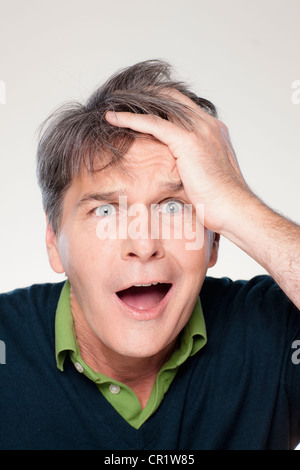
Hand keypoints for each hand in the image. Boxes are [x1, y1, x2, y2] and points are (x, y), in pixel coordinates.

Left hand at [105, 90, 252, 233]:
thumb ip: (193, 163)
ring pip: (161, 105)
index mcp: (213, 130)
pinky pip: (153, 123)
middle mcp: (208, 124)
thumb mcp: (206, 174)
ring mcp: (200, 130)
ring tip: (114, 101)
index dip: (161, 102)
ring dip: (134, 103)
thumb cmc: (220, 199)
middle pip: (172, 98)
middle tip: (123, 96)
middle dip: (146, 94)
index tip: (141, 104)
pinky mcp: (188, 141)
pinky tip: (112, 117)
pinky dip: (130, 118)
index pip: (183, 106)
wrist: (233, 209)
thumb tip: (178, 169)